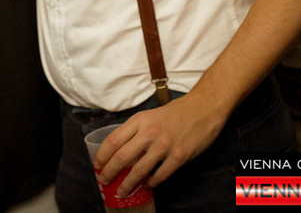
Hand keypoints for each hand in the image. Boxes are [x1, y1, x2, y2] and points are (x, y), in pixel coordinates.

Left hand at [92, 93, 226, 193]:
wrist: (203, 108)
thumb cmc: (175, 113)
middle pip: (122, 157)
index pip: (113, 140)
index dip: (102, 155)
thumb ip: (136, 131)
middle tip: (103, 181)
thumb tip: (121, 150)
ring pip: (140, 170)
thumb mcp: (149, 116)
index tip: (97, 165)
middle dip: (110, 172)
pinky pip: (161, 175)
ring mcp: (165, 145)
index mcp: (139, 120)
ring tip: (122, 191)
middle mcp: (149, 133)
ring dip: (128, 183)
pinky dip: (152, 182)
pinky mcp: (180, 156)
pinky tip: (148, 185)